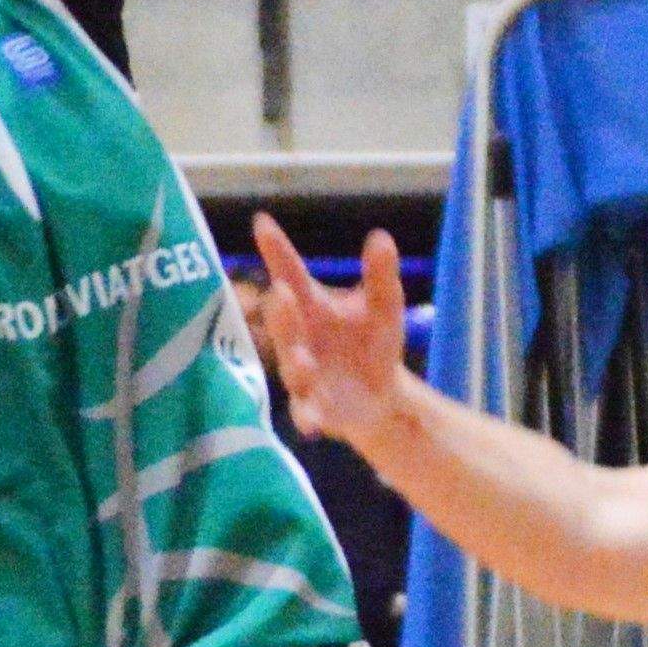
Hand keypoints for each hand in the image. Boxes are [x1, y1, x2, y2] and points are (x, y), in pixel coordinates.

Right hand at [243, 217, 418, 445]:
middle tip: (281, 294)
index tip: (263, 223)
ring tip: (304, 362)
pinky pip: (306, 411)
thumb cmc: (373, 343)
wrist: (382, 396)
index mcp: (312, 306)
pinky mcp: (314, 408)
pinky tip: (311, 422)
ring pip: (291, 368)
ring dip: (294, 364)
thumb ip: (380, 276)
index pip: (290, 273)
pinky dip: (307, 415)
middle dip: (280, 312)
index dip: (276, 250)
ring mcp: (304, 374)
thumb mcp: (384, 308)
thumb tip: (381, 237)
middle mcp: (300, 338)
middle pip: (283, 322)